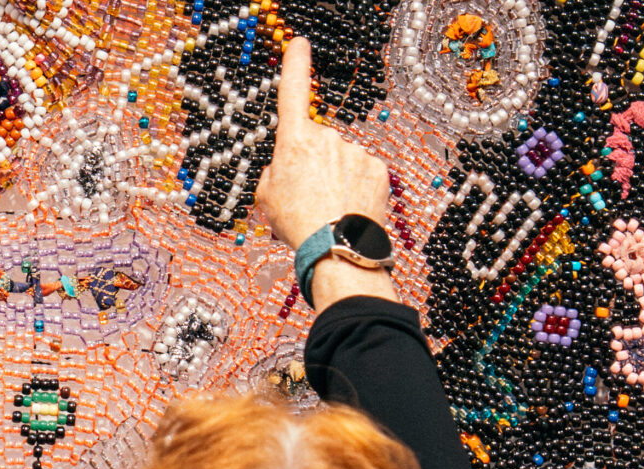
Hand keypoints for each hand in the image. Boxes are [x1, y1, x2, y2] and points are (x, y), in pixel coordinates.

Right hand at [250, 38, 400, 305]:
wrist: (337, 249)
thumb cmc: (297, 224)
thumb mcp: (266, 196)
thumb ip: (276, 170)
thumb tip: (288, 167)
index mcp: (295, 141)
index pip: (292, 92)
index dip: (295, 65)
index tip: (299, 44)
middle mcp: (328, 138)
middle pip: (317, 144)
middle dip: (313, 164)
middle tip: (306, 198)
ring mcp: (356, 153)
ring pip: (341, 161)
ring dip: (335, 179)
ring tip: (328, 210)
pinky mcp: (377, 169)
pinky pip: (362, 173)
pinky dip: (355, 189)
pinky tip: (347, 211)